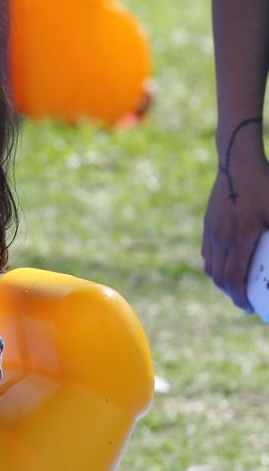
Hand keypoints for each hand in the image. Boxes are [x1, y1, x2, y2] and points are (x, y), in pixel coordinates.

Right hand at [203, 120, 268, 309]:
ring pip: (211, 266)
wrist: (237, 163)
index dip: (241, 297)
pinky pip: (208, 252)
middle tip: (245, 300)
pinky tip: (226, 261)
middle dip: (232, 293)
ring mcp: (211, 231)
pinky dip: (216, 264)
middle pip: (220, 277)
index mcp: (239, 238)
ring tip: (235, 285)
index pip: (234, 278)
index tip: (249, 307)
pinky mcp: (208, 224)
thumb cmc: (264, 185)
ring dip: (222, 280)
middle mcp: (221, 238)